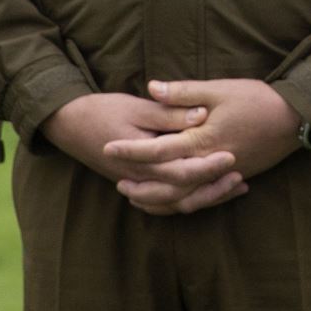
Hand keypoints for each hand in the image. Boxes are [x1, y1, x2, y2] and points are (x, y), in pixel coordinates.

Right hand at [40, 92, 244, 212]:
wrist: (70, 124)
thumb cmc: (104, 111)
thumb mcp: (138, 107)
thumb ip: (170, 113)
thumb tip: (203, 113)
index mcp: (141, 161)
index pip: (180, 172)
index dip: (207, 167)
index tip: (232, 156)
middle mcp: (139, 179)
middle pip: (181, 195)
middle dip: (213, 187)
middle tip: (241, 174)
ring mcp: (137, 185)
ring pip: (174, 203)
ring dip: (205, 198)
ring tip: (236, 186)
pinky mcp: (138, 184)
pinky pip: (165, 202)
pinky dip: (188, 200)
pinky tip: (211, 192)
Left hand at [103, 79, 301, 214]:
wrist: (297, 118)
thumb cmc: (258, 100)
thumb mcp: (219, 90)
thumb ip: (183, 92)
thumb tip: (151, 87)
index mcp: (202, 140)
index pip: (157, 151)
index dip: (130, 150)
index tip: (107, 148)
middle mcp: (209, 164)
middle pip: (167, 185)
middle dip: (141, 186)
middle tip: (118, 183)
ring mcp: (223, 175)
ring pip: (184, 198)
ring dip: (160, 199)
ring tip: (140, 197)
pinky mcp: (234, 177)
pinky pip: (203, 198)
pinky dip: (184, 202)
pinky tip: (174, 198)